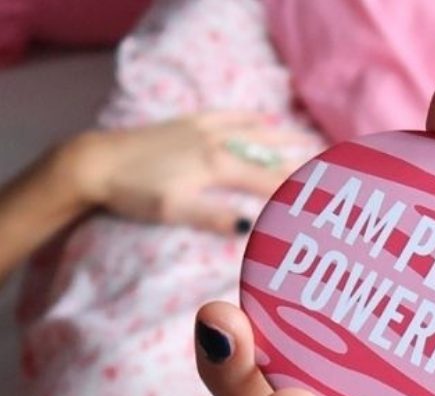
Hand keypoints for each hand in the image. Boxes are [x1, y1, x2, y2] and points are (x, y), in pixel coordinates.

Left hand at [64, 112, 319, 234]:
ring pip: (254, 133)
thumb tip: (251, 229)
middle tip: (330, 174)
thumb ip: (213, 218)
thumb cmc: (134, 192)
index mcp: (217, 166)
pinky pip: (229, 117)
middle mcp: (217, 143)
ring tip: (309, 145)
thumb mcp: (173, 210)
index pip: (268, 183)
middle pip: (268, 155)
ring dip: (283, 140)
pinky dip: (251, 119)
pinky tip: (263, 120)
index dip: (299, 193)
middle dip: (300, 165)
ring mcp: (203, 131)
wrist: (95, 162)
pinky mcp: (189, 125)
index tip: (326, 204)